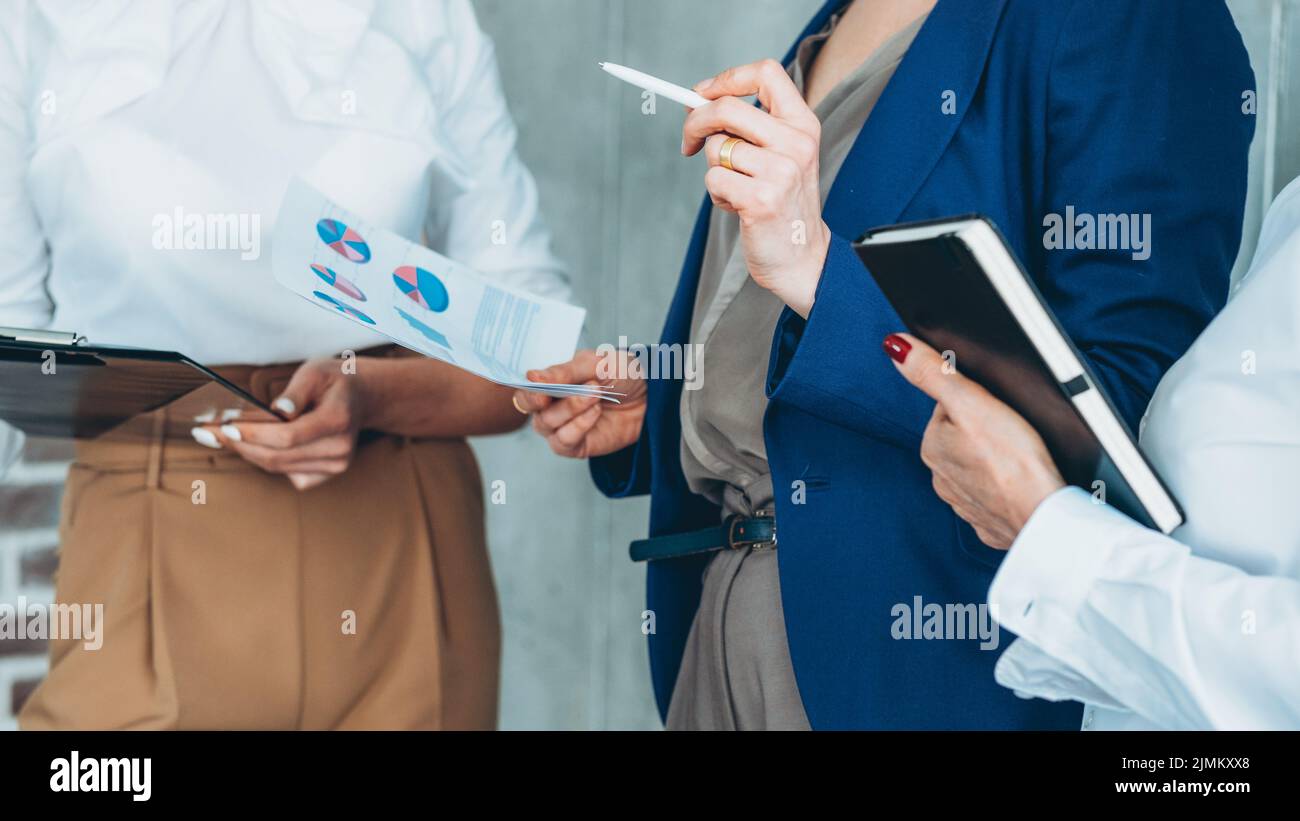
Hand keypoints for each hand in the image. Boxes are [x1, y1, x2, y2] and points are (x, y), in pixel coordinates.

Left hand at [193, 357, 370, 490]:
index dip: (253, 434)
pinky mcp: (327, 474)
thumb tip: (278, 410)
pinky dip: (266, 460)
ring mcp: (335, 465)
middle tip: (207, 433)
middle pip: (278, 456)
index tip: (225, 426)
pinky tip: (251, 445)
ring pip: (278, 466)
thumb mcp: (316, 371)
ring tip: (218, 437)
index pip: (288, 436)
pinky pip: (288, 473)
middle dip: (239, 445)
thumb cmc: (335, 381)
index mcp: (338, 420)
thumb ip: (297, 391)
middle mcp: (339, 449)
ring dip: (246, 452)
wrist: (363, 397)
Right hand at [512, 349, 646, 458]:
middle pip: (528, 407)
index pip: (525, 387)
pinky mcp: (576, 445)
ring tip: (595, 394)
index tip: (537, 383)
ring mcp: (563, 426)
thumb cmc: (622, 374)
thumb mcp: (596, 363)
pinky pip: (563, 441)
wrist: (651, 396)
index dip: (526, 388)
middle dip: (538, 400)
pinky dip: (578, 425)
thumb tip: (531, 376)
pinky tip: (595, 412)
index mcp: (552, 381)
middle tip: (555, 392)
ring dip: (570, 408)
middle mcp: (552, 404)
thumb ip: (564, 371)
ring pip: (546, 423)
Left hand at [682, 59, 829, 317]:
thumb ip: (752, 127)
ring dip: (714, 169)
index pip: (766, 73)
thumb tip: (699, 102)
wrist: (801, 257)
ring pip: (716, 148)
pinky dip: (716, 194)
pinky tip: (737, 206)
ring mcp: (781, 171)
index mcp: (804, 124)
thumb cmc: (783, 204)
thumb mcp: (782, 156)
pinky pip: (713, 179)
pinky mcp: (760, 199)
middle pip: (727, 108)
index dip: (727, 79)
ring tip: (736, 188)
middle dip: (695, 122)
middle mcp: (796, 143)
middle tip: (688, 141)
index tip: (704, 94)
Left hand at [885, 333, 1065, 548]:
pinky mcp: (989, 521)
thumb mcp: (970, 401)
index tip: (995, 408)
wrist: (1042, 517)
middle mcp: (940, 477)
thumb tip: (896, 346)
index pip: (949, 408)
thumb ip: (933, 372)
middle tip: (1012, 433)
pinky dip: (1006, 488)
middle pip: (963, 437)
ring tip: (1019, 457)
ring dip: (996, 459)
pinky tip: (1021, 482)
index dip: (976, 401)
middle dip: (985, 431)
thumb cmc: (1012, 461)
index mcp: (932, 447)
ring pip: (979, 466)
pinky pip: (995, 496)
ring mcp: (964, 502)